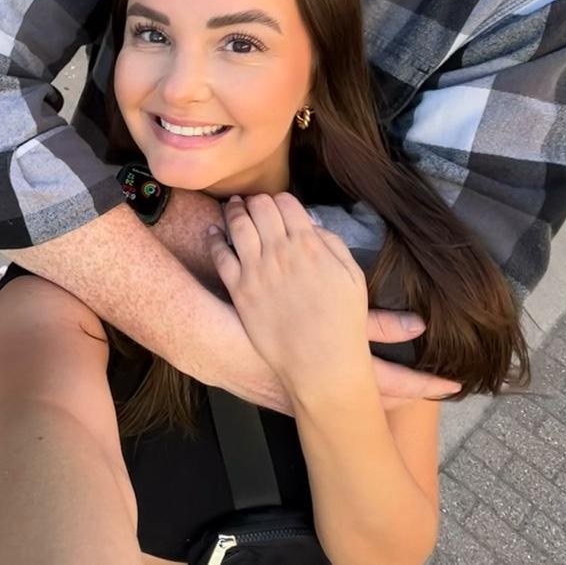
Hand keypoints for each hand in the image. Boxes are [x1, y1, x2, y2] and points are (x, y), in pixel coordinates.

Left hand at [209, 193, 373, 399]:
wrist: (322, 364)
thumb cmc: (342, 323)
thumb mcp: (352, 276)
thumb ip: (333, 244)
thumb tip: (311, 225)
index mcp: (308, 244)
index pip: (285, 202)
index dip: (280, 200)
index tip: (277, 205)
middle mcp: (279, 251)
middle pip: (259, 207)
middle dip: (255, 200)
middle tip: (252, 202)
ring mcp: (256, 269)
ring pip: (237, 224)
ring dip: (234, 210)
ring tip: (233, 206)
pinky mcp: (239, 290)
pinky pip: (220, 255)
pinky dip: (214, 238)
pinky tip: (213, 231)